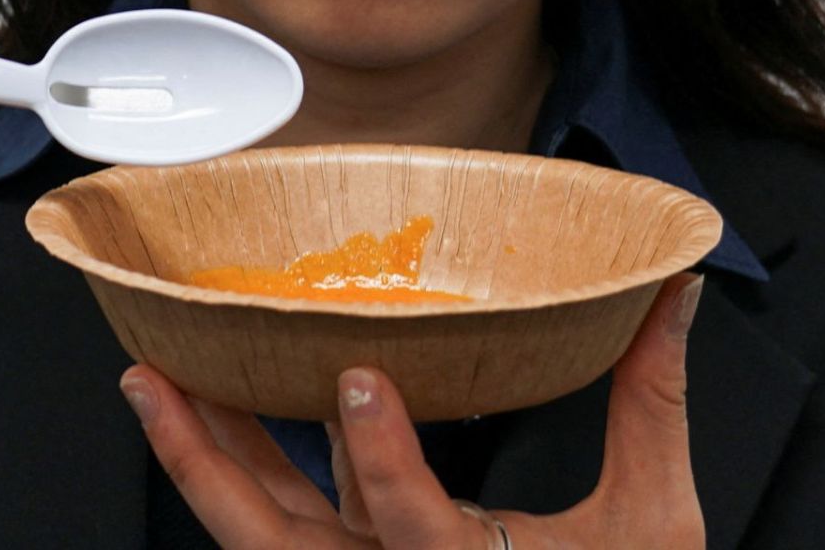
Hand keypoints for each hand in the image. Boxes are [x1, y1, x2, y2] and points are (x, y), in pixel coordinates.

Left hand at [122, 273, 706, 548]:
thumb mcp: (651, 523)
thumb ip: (651, 407)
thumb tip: (670, 298)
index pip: (411, 524)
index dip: (379, 458)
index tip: (359, 379)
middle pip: (274, 537)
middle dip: (206, 459)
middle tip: (157, 379)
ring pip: (256, 529)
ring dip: (201, 454)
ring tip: (153, 382)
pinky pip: (276, 516)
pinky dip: (235, 462)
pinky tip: (208, 407)